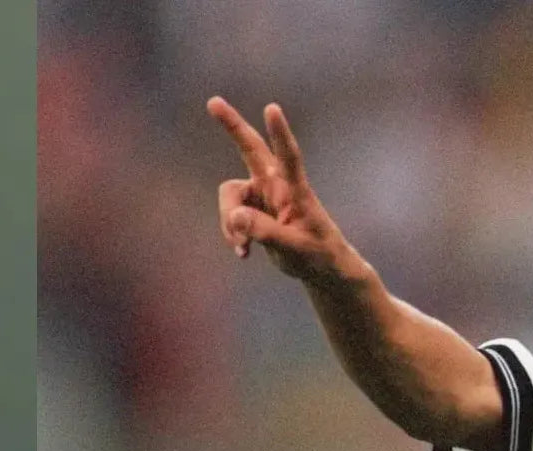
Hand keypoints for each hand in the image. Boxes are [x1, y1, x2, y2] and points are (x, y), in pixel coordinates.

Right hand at [207, 96, 352, 283]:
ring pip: (230, 195)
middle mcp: (276, 185)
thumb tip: (235, 217)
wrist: (319, 267)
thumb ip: (266, 232)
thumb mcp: (294, 248)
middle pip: (251, 148)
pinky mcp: (251, 210)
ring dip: (229, 222)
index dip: (280, 133)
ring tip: (243, 248)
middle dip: (232, 126)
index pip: (288, 157)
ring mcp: (261, 195)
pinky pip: (230, 216)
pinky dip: (232, 234)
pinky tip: (244, 253)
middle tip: (213, 101)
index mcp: (295, 189)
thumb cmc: (317, 254)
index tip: (272, 108)